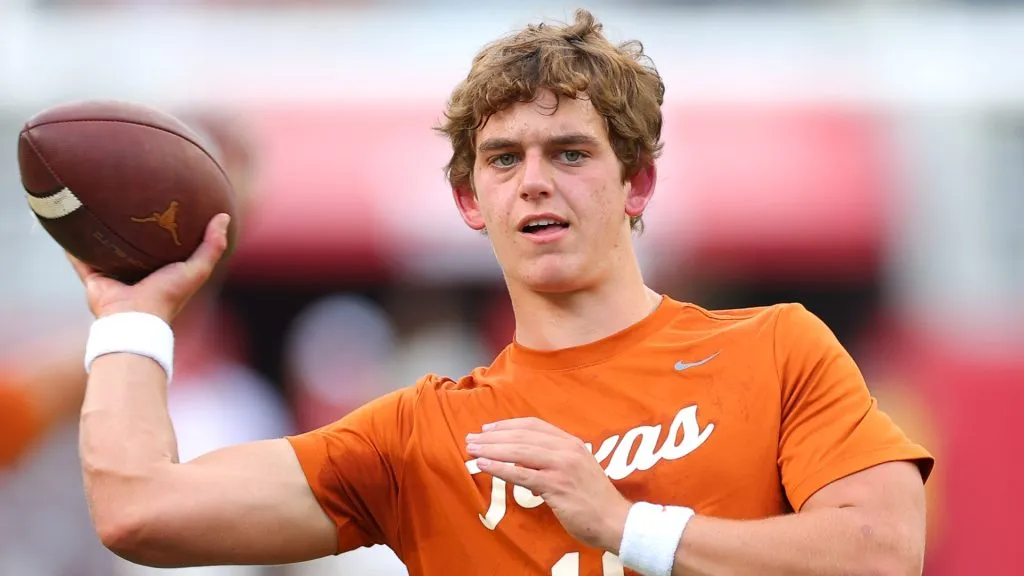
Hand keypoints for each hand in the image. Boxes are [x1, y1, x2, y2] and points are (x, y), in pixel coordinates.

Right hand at [67, 214, 230, 322]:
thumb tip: (224, 216)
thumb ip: (212, 246)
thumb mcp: (197, 269)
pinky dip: (73, 246)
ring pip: (106, 250)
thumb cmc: (169, 295)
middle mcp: (138, 273)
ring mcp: (115, 276)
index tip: (168, 205)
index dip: (168, 228)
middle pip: (134, 246)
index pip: (166, 246)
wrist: (135, 318)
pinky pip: (80, 259)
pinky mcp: (94, 279)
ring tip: (96, 208)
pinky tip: (68, 227)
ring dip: (101, 234)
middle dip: (132, 228)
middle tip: (129, 201)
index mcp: (162, 272)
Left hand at [466, 417, 631, 552]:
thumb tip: (524, 464)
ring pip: (519, 452)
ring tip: (472, 450)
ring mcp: (562, 466)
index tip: (488, 429)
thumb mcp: (577, 470)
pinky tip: (484, 466)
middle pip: (522, 436)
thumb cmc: (594, 500)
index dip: (507, 425)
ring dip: (491, 449)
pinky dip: (500, 468)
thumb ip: (554, 462)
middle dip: (493, 436)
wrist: (615, 521)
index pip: (534, 425)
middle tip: (471, 439)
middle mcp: (567, 449)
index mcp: (572, 443)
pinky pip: (522, 475)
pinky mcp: (556, 486)